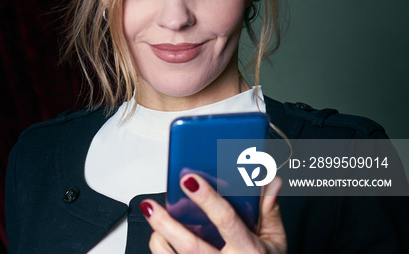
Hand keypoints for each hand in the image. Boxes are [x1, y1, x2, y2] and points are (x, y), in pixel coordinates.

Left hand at [140, 173, 285, 252]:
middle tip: (150, 205)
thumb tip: (269, 181)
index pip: (226, 220)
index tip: (190, 180)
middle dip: (166, 224)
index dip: (207, 198)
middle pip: (190, 246)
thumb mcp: (275, 240)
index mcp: (249, 250)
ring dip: (159, 239)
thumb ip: (270, 210)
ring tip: (152, 218)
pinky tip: (159, 237)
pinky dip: (162, 250)